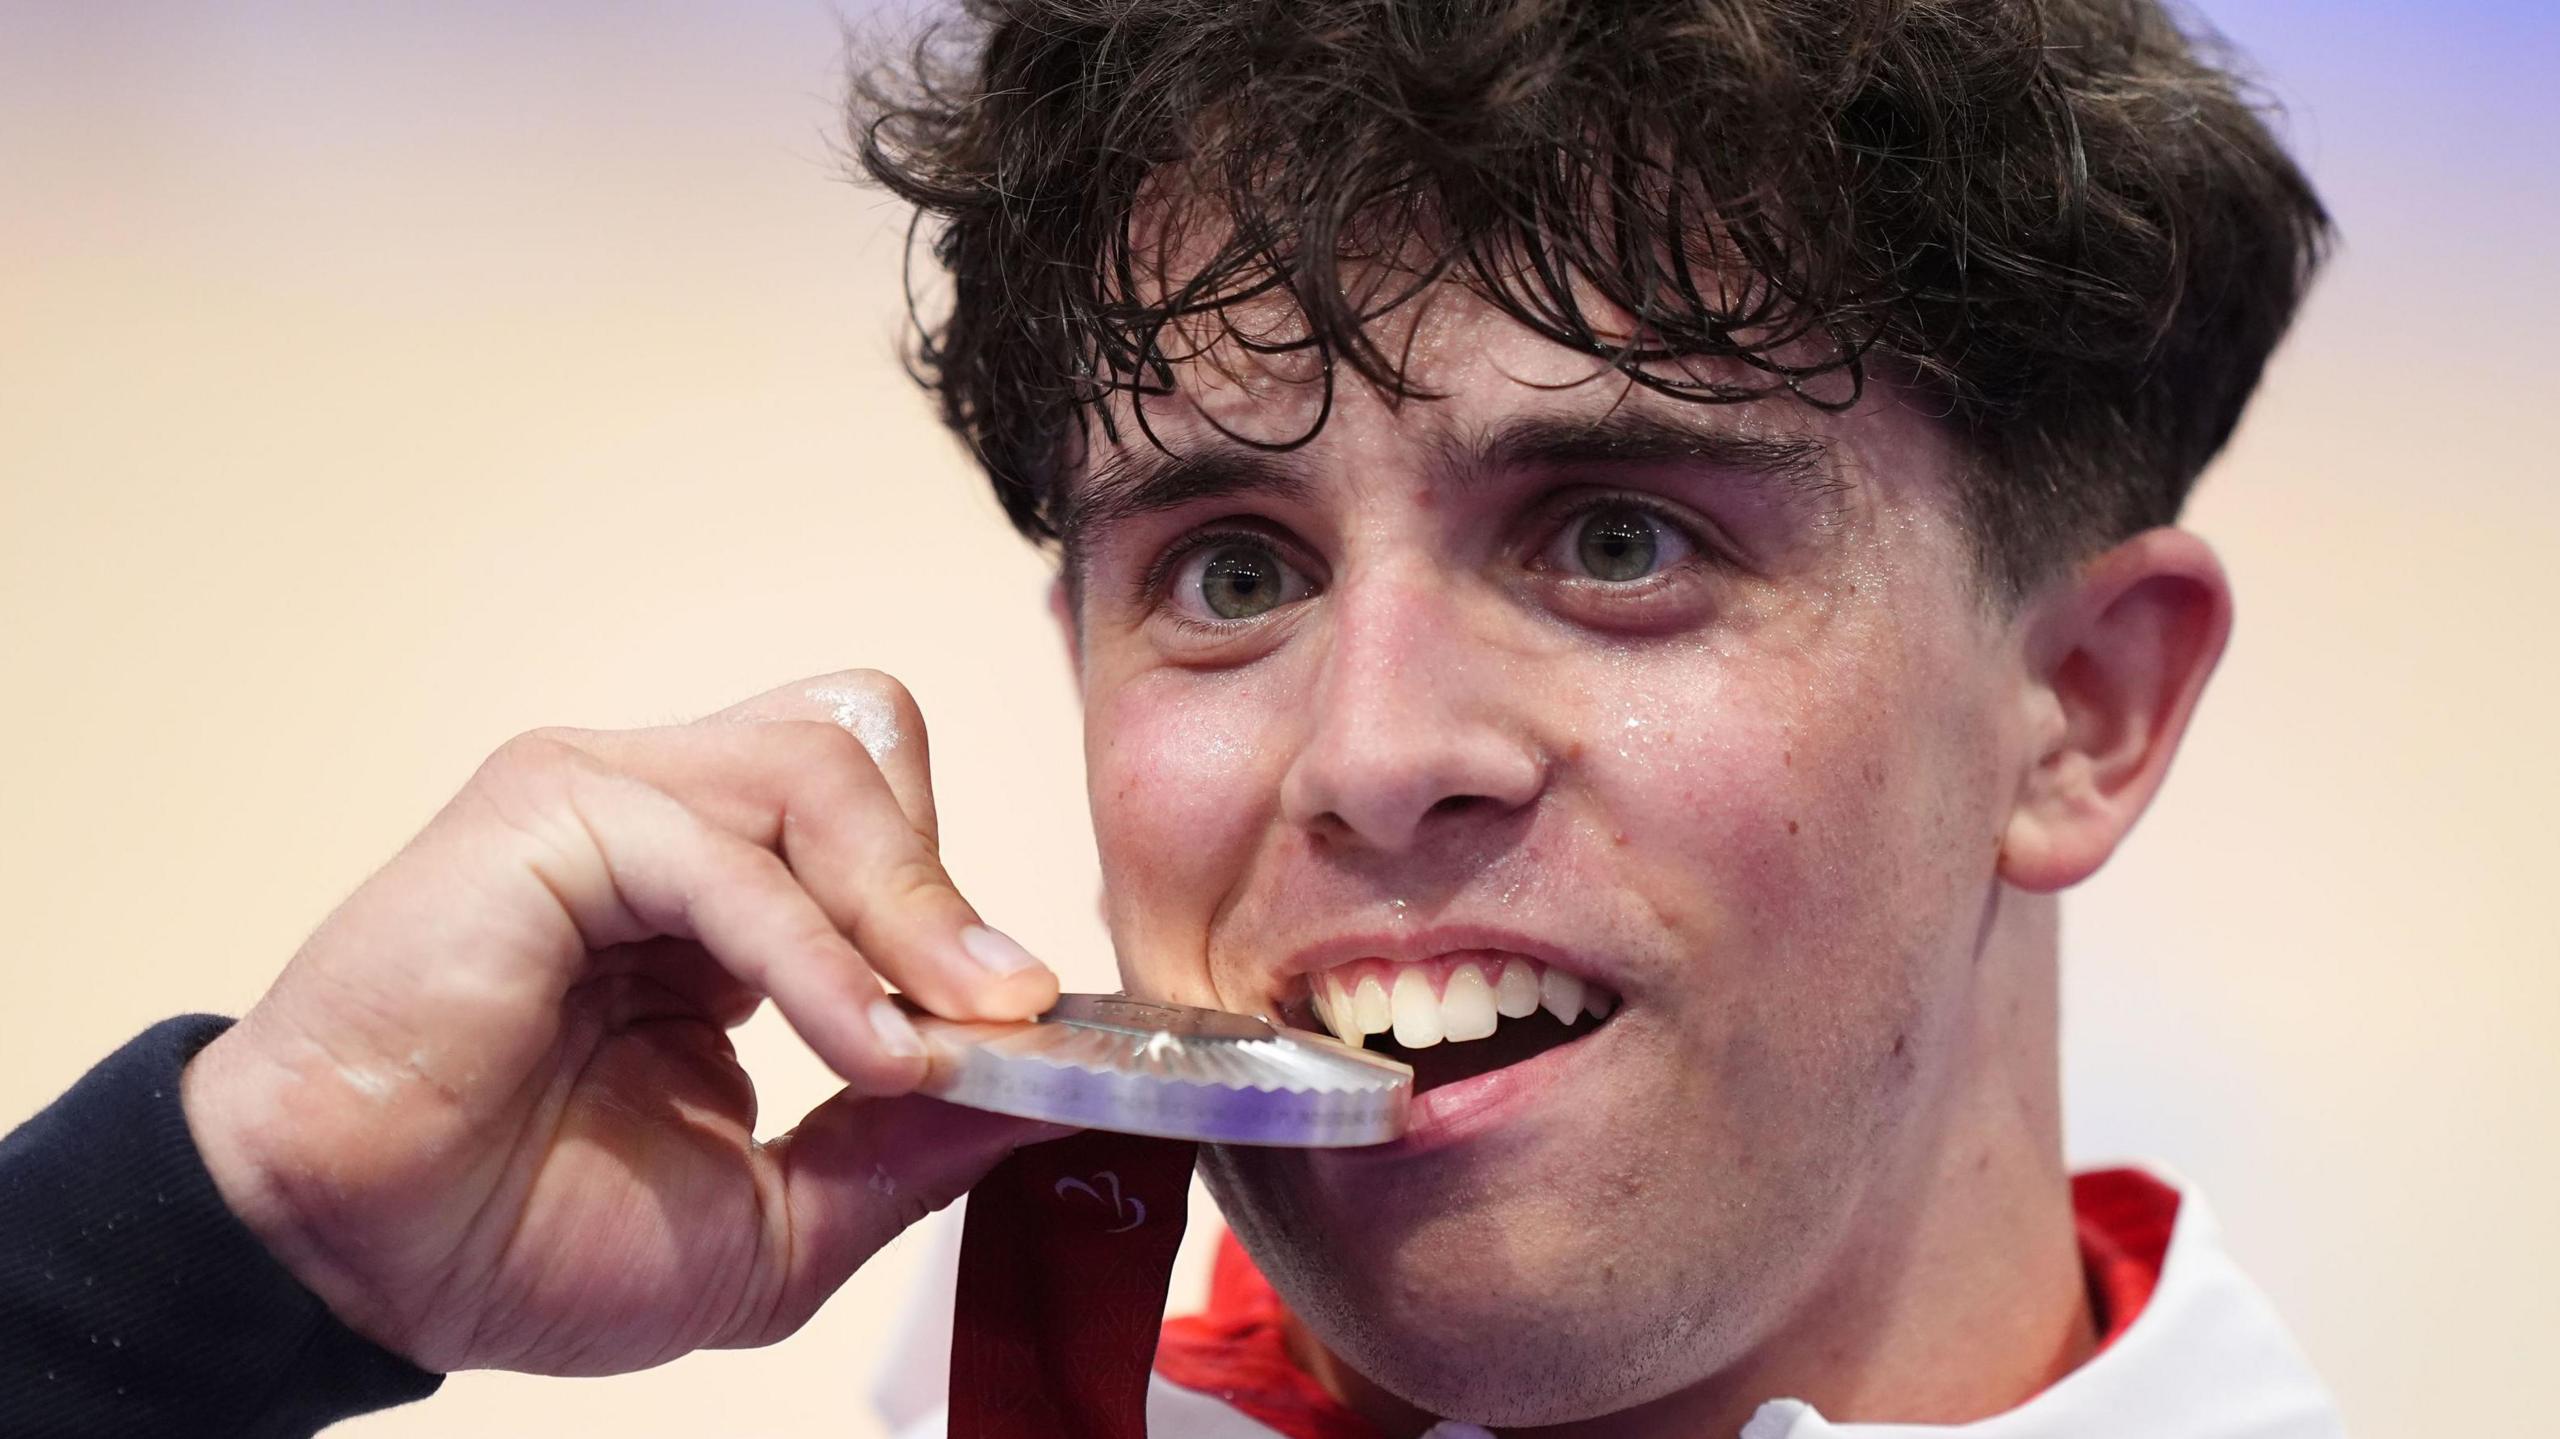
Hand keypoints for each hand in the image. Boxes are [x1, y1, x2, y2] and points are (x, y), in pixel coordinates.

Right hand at [178, 670, 1064, 1374]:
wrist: (357, 1268)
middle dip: (949, 895)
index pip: (888, 812)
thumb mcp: (781, 1213)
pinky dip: (820, 953)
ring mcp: (608, 798)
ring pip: (820, 772)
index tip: (1025, 1033)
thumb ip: (914, 1144)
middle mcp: (669, 818)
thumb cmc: (527, 1234)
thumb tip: (1058, 1090)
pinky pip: (729, 852)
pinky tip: (868, 1047)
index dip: (955, 909)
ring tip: (942, 1042)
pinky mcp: (549, 811)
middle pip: (871, 757)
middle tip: (1007, 1023)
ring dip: (908, 913)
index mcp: (722, 892)